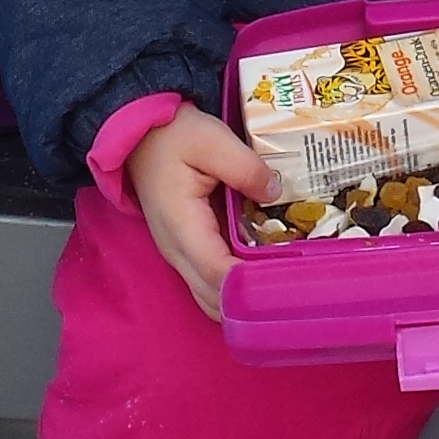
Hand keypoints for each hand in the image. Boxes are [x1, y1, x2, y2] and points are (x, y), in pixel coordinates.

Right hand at [125, 105, 275, 318]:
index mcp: (182, 227)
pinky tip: (267, 271)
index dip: (251, 286)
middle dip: (254, 301)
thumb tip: (274, 194)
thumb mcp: (212, 140)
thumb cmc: (173, 137)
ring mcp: (181, 256)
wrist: (141, 136)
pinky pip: (213, 284)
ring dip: (245, 299)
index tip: (287, 284)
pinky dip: (237, 288)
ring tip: (286, 282)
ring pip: (213, 300)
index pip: (218, 274)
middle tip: (298, 288)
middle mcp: (178, 252)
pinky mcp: (189, 252)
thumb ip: (245, 168)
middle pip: (216, 300)